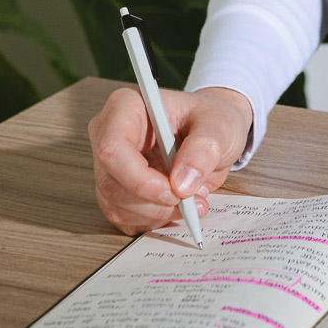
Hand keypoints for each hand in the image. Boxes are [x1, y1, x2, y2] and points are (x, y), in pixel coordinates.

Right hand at [88, 84, 252, 235]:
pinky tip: (177, 206)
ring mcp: (109, 166)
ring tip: (192, 199)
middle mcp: (108, 135)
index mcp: (126, 107)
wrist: (214, 132)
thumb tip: (182, 182)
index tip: (175, 192)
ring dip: (157, 213)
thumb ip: (204, 149)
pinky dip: (154, 220)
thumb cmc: (212, 119)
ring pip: (116, 206)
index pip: (112, 149)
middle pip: (111, 184)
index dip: (139, 178)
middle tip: (193, 199)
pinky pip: (124, 218)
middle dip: (154, 202)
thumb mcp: (219, 126)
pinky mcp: (116, 190)